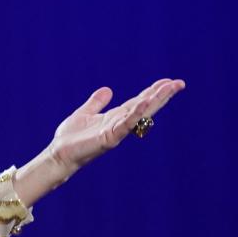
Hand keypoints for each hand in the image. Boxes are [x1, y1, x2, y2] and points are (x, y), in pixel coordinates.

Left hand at [47, 78, 184, 177]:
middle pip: (145, 106)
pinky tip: (144, 103)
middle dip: (162, 95)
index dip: (153, 91)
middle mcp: (119, 123)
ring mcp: (116, 131)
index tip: (169, 81)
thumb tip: (108, 89)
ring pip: (140, 114)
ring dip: (154, 101)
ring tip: (168, 89)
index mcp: (115, 117)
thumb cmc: (70, 138)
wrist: (59, 155)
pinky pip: (124, 125)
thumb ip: (96, 103)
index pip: (139, 101)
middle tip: (179, 83)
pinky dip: (135, 115)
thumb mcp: (84, 113)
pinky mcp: (108, 139)